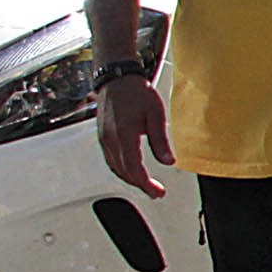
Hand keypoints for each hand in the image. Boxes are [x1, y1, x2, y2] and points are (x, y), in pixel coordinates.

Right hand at [94, 77, 173, 197]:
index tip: (157, 192)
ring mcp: (104, 139)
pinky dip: (122, 170)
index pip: (134, 168)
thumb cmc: (136, 92)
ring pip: (115, 168)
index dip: (146, 184)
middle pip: (123, 171)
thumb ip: (161, 140)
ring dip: (130, 179)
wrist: (117, 79)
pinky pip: (110, 160)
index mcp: (124, 134)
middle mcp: (110, 139)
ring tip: (146, 186)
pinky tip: (131, 172)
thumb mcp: (156, 114)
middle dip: (140, 185)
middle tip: (156, 193)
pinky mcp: (102, 137)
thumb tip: (168, 161)